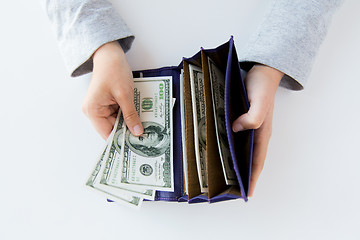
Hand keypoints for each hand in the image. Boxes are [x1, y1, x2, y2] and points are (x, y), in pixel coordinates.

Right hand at [82, 41, 143, 139]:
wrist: (110, 55)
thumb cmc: (113, 70)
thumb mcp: (124, 95)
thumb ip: (131, 115)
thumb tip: (137, 132)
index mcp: (92, 110)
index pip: (107, 133)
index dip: (121, 139)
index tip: (135, 144)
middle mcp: (93, 111)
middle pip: (112, 128)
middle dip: (127, 130)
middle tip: (143, 134)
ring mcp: (100, 107)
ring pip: (117, 122)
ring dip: (128, 121)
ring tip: (142, 123)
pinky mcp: (106, 103)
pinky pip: (118, 114)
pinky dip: (127, 114)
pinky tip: (136, 114)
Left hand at [232, 64, 282, 196]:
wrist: (261, 71)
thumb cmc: (262, 86)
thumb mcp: (259, 101)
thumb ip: (252, 117)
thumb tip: (236, 129)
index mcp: (262, 133)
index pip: (257, 161)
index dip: (252, 178)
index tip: (245, 193)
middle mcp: (256, 133)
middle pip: (250, 160)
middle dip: (242, 176)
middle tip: (229, 189)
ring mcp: (249, 128)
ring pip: (242, 151)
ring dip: (236, 163)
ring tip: (223, 176)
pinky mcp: (242, 121)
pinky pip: (236, 139)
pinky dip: (231, 149)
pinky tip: (220, 151)